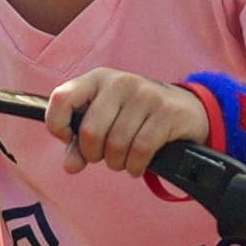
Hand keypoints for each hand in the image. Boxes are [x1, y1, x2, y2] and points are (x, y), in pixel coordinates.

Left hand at [46, 69, 207, 176]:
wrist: (186, 109)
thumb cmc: (136, 117)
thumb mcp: (105, 121)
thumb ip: (80, 143)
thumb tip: (71, 165)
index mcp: (98, 79)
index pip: (61, 98)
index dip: (58, 126)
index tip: (70, 139)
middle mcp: (120, 82)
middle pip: (91, 131)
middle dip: (94, 154)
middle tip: (105, 156)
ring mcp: (145, 95)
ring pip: (116, 144)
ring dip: (117, 163)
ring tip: (124, 160)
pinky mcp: (166, 112)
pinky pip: (140, 150)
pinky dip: (135, 166)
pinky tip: (138, 165)